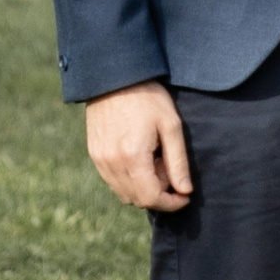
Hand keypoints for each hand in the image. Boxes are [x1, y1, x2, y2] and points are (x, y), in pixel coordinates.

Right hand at [85, 82, 192, 210]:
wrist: (114, 76)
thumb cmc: (147, 97)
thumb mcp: (171, 125)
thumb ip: (178, 162)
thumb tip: (185, 191)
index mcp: (132, 156)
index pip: (150, 198)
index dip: (171, 203)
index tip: (184, 196)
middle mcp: (112, 163)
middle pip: (137, 200)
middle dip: (158, 193)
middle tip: (168, 167)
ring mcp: (99, 160)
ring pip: (123, 193)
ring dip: (142, 187)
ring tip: (154, 159)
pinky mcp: (94, 154)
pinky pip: (112, 180)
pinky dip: (129, 179)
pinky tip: (138, 156)